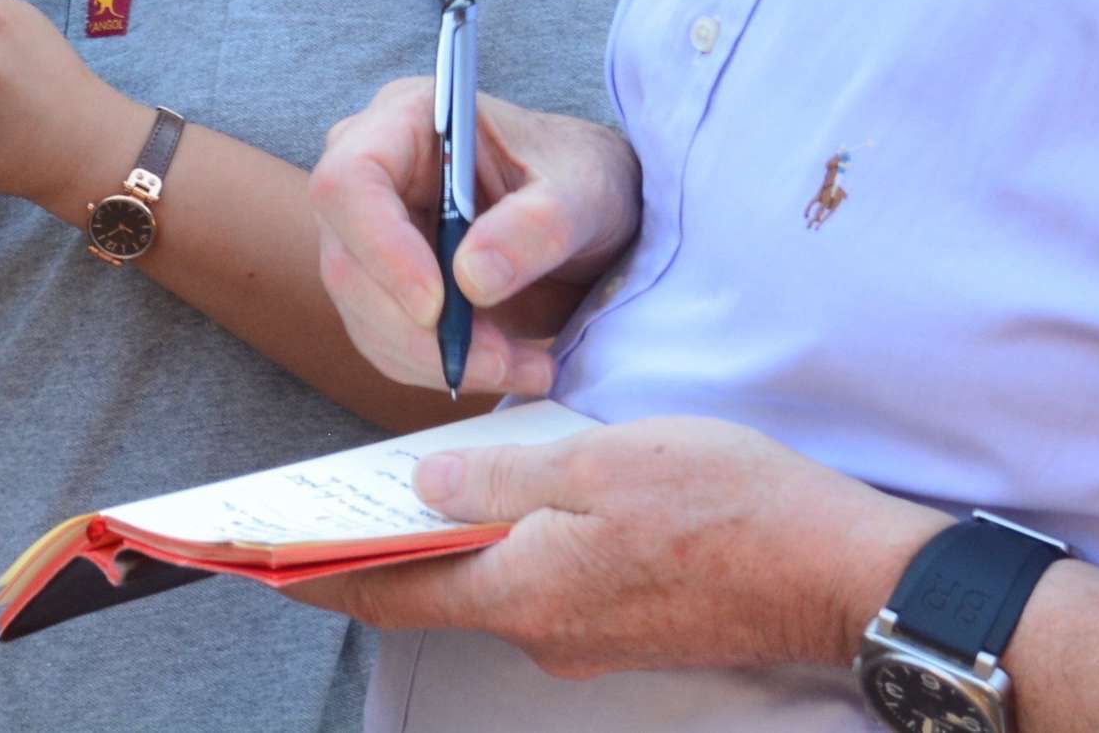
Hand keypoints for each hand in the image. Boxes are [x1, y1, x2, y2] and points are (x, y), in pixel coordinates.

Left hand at [284, 416, 941, 677]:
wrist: (848, 575)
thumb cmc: (731, 506)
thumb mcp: (598, 461)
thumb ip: (499, 474)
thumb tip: (423, 483)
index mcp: (523, 594)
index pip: (386, 595)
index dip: (313, 574)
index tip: (251, 558)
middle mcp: (546, 632)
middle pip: (433, 590)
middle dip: (371, 547)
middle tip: (311, 503)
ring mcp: (591, 637)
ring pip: (494, 582)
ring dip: (445, 540)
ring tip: (395, 484)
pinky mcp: (630, 625)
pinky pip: (544, 584)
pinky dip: (506, 544)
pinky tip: (502, 497)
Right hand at [311, 78, 639, 396]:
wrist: (590, 215)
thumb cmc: (584, 178)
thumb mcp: (584, 194)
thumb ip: (535, 227)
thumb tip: (470, 280)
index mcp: (405, 122)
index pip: (350, 180)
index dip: (380, 246)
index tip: (437, 306)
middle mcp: (370, 175)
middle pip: (347, 260)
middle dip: (416, 328)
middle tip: (500, 360)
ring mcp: (369, 233)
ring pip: (361, 312)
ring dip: (433, 358)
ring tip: (523, 365)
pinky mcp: (386, 286)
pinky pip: (386, 341)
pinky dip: (439, 368)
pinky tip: (504, 365)